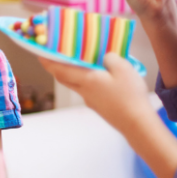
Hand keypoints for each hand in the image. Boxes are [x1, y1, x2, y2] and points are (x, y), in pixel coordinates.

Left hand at [39, 54, 156, 137]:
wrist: (137, 124)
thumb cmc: (129, 95)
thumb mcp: (123, 69)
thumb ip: (111, 58)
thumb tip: (105, 56)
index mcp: (85, 81)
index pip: (58, 70)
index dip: (47, 61)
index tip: (39, 52)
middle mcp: (84, 91)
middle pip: (64, 78)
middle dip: (57, 66)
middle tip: (57, 55)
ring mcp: (91, 101)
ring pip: (76, 84)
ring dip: (73, 73)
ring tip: (82, 62)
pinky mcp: (99, 107)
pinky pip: (88, 90)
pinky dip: (87, 81)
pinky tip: (100, 76)